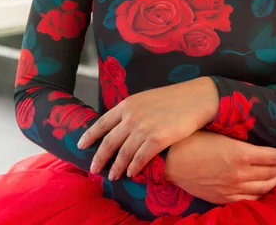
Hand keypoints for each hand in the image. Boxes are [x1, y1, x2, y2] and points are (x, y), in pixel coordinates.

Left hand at [77, 77, 218, 179]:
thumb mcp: (145, 99)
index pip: (102, 123)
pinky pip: (140, 159)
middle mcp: (132, 117)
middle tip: (94, 169)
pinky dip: (134, 168)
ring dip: (116, 167)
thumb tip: (119, 125)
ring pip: (123, 154)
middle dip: (100, 158)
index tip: (81, 145)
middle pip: (109, 142)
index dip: (90, 136)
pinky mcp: (157, 140)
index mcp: (127, 105)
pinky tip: (132, 173)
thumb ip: (131, 111)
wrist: (194, 99)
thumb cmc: (172, 98)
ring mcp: (143, 129)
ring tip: (113, 175)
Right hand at [165, 130, 275, 204]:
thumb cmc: (191, 138)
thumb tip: (253, 130)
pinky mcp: (222, 198)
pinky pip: (249, 200)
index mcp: (239, 154)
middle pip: (272, 174)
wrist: (169, 159)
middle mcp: (239, 174)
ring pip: (263, 188)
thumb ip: (238, 136)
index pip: (275, 157)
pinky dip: (260, 194)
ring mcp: (231, 188)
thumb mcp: (218, 131)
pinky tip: (263, 188)